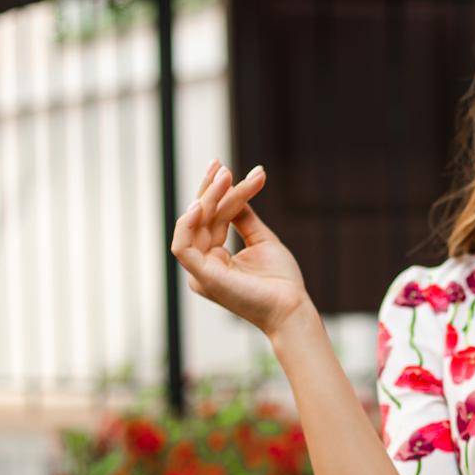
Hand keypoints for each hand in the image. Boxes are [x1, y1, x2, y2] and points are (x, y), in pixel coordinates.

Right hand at [170, 158, 309, 339]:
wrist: (292, 307)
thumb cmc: (281, 281)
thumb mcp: (261, 239)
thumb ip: (243, 216)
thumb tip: (232, 189)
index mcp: (214, 258)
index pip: (210, 218)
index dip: (216, 192)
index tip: (228, 169)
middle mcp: (203, 265)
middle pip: (201, 218)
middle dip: (211, 189)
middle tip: (224, 167)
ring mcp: (201, 272)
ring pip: (194, 225)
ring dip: (207, 198)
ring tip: (225, 177)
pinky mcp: (202, 278)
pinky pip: (182, 247)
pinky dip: (187, 224)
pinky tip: (200, 204)